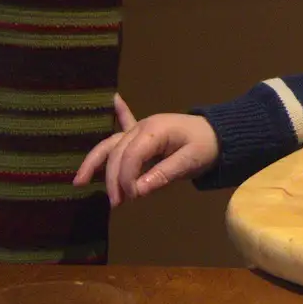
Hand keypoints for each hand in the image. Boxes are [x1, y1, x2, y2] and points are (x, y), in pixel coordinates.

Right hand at [73, 93, 220, 205]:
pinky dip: (118, 113)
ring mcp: (142, 128)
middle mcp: (143, 127)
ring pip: (111, 144)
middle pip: (117, 153)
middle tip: (116, 203)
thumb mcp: (189, 162)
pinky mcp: (145, 132)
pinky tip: (114, 100)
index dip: (126, 178)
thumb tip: (137, 191)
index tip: (131, 197)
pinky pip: (125, 123)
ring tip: (79, 181)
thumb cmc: (207, 147)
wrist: (222, 134)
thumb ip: (163, 175)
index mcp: (154, 131)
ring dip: (97, 162)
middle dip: (112, 179)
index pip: (130, 156)